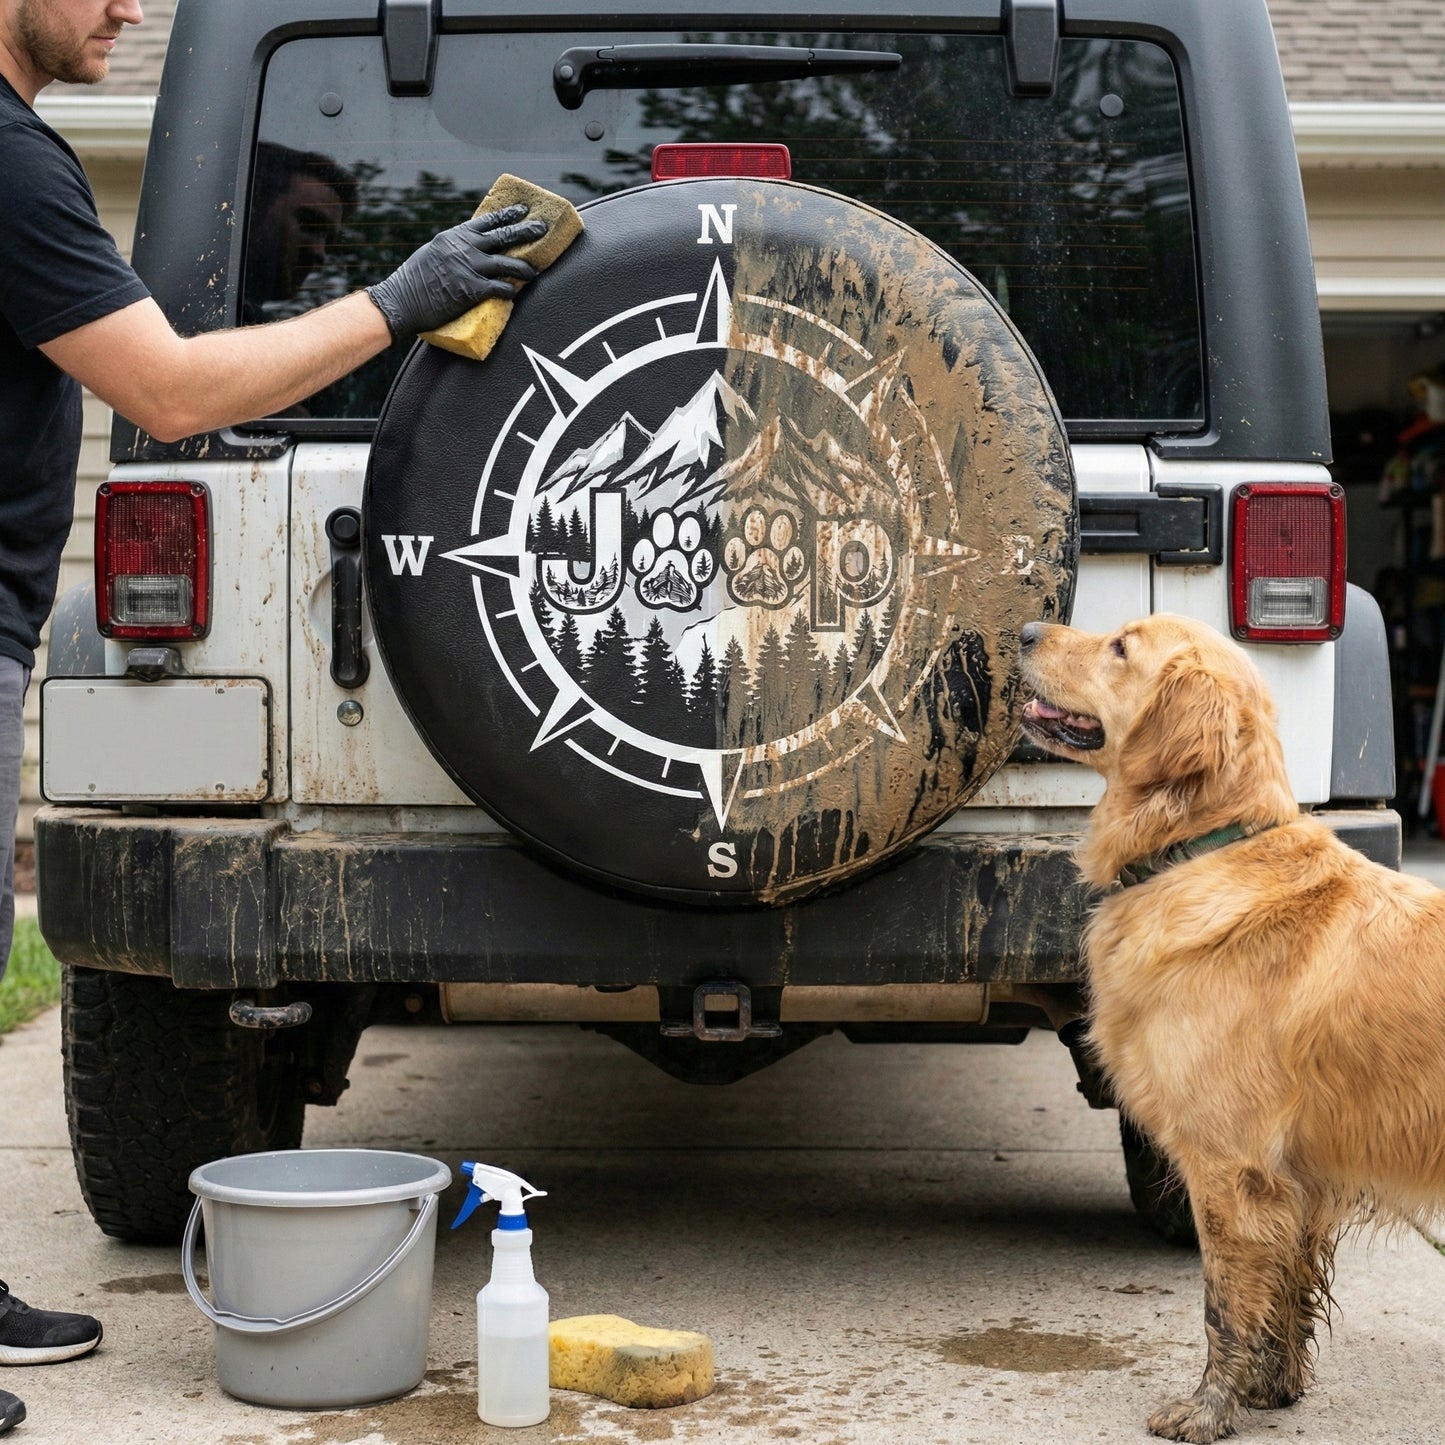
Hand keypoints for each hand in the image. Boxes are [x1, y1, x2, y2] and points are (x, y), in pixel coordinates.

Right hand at [366, 204, 547, 339]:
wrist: (401, 300)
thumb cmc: (414, 280)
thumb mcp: (433, 252)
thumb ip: (454, 248)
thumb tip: (471, 249)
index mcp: (455, 236)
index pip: (487, 221)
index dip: (508, 214)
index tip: (523, 209)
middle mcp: (464, 248)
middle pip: (503, 236)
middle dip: (526, 231)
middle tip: (542, 228)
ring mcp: (469, 268)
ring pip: (507, 264)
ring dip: (525, 268)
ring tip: (534, 272)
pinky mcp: (471, 290)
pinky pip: (499, 288)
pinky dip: (509, 291)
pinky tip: (514, 294)